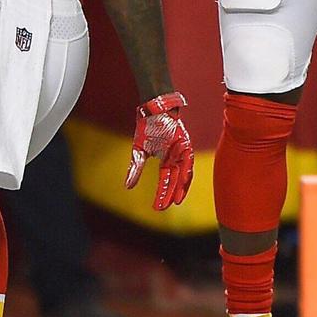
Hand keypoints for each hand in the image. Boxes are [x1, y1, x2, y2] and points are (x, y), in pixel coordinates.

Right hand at [125, 92, 193, 210]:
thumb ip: (135, 169)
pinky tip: (183, 181)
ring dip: (181, 186)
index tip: (158, 207)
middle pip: (175, 180)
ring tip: (177, 200)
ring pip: (183, 173)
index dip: (162, 193)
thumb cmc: (147, 128)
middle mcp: (176, 158)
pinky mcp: (186, 144)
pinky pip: (188, 160)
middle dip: (171, 194)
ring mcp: (182, 151)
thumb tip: (127, 186)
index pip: (165, 180)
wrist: (153, 110)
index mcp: (166, 160)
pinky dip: (186, 171)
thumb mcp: (139, 151)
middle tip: (167, 206)